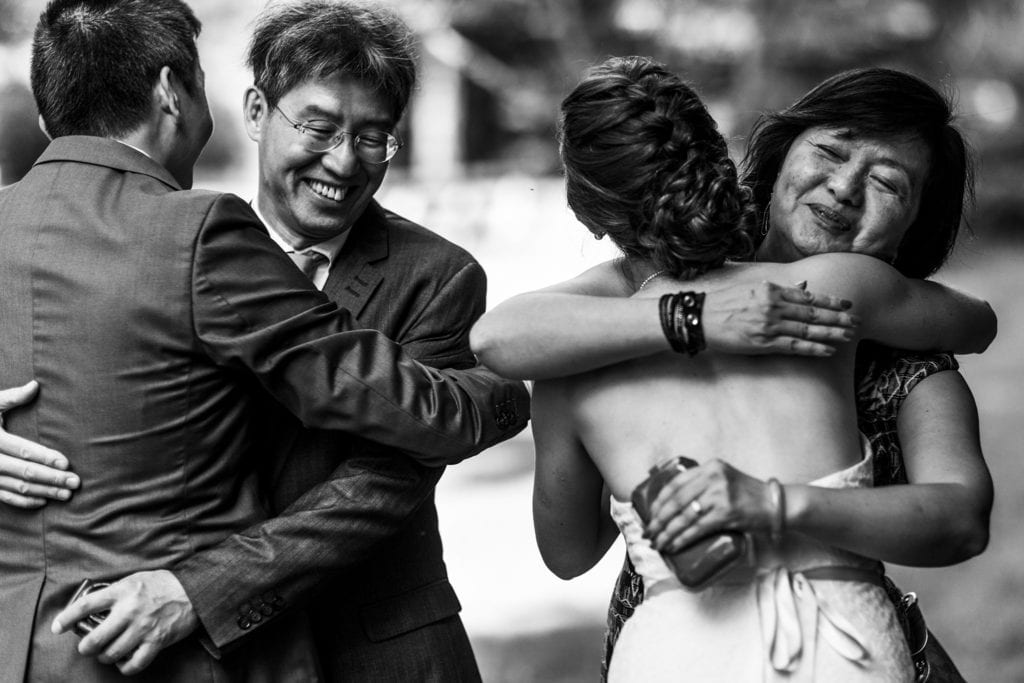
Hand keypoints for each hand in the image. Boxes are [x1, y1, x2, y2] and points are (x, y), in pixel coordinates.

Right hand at [0, 380, 78, 507]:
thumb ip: (11, 397)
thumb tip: (35, 385)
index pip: (23, 451)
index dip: (46, 457)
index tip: (66, 463)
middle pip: (25, 472)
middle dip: (52, 478)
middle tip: (75, 482)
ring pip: (17, 487)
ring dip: (43, 492)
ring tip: (66, 494)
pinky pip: (4, 497)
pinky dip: (24, 501)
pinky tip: (43, 501)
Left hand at [52, 570, 198, 674]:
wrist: (195, 591)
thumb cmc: (165, 584)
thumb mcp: (137, 579)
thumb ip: (117, 591)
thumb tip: (95, 605)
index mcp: (123, 591)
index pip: (86, 606)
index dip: (67, 618)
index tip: (57, 627)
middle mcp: (130, 611)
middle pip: (94, 638)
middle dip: (85, 647)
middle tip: (86, 647)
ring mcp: (143, 628)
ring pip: (111, 653)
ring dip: (104, 657)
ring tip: (106, 654)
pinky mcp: (156, 641)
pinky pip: (133, 664)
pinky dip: (124, 667)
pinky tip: (124, 661)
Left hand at [643, 459, 772, 552]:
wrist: (776, 504)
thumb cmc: (747, 496)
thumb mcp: (723, 480)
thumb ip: (702, 485)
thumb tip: (671, 504)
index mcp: (710, 467)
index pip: (676, 484)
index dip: (659, 501)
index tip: (650, 515)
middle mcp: (713, 477)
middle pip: (676, 501)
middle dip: (659, 520)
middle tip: (649, 533)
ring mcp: (720, 494)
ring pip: (684, 516)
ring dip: (668, 533)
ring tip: (658, 543)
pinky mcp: (727, 512)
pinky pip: (698, 528)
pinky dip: (683, 538)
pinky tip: (674, 545)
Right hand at [702, 281, 858, 356]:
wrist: (700, 318)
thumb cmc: (723, 303)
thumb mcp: (752, 289)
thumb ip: (779, 288)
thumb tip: (804, 286)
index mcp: (771, 291)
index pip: (808, 296)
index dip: (830, 300)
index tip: (847, 304)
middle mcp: (773, 306)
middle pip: (813, 312)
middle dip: (838, 317)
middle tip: (857, 321)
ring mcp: (769, 325)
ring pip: (808, 329)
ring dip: (831, 333)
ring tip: (849, 336)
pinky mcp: (764, 342)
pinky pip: (795, 345)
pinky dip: (813, 347)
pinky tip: (828, 350)